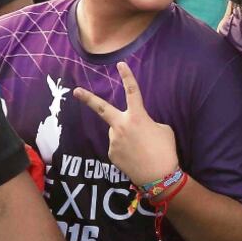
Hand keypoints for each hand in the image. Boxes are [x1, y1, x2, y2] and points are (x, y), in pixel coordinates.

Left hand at [73, 62, 178, 186]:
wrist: (159, 177)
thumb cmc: (165, 150)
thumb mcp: (162, 129)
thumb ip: (146, 123)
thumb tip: (135, 127)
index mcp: (137, 116)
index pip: (132, 91)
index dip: (127, 76)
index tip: (120, 64)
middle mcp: (121, 126)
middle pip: (101, 108)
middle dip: (87, 98)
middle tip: (75, 91)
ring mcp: (113, 140)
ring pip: (117, 133)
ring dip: (127, 137)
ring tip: (141, 149)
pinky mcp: (111, 154)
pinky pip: (118, 147)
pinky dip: (126, 150)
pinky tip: (136, 157)